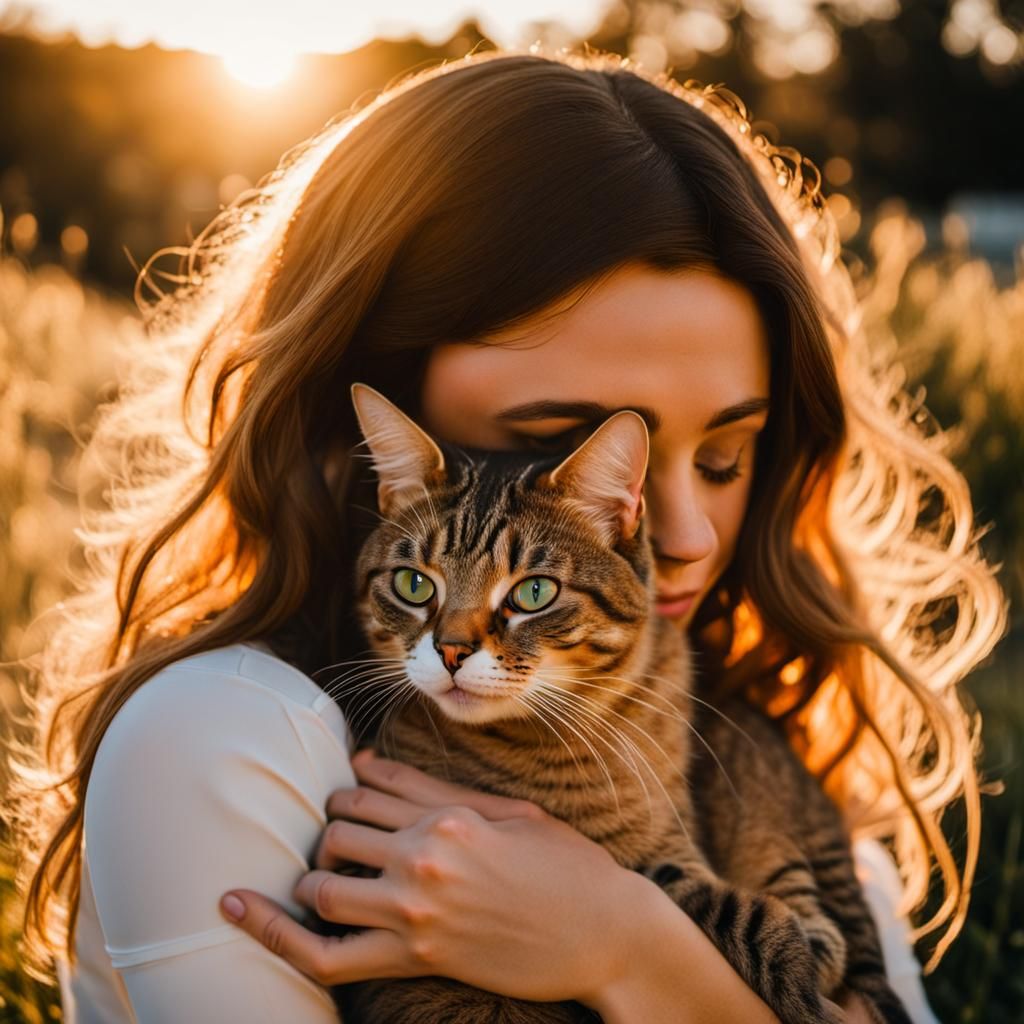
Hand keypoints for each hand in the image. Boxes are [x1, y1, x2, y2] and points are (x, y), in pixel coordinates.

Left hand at [220, 749, 653, 1005]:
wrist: (606, 932)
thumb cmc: (566, 865)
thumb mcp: (508, 810)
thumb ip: (433, 787)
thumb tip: (368, 761)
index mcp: (449, 812)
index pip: (367, 791)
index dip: (348, 796)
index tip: (347, 805)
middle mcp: (425, 854)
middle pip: (337, 832)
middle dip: (328, 834)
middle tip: (338, 846)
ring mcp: (417, 908)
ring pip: (323, 884)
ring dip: (310, 878)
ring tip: (316, 880)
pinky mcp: (417, 956)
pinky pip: (327, 956)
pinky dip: (275, 937)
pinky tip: (237, 913)